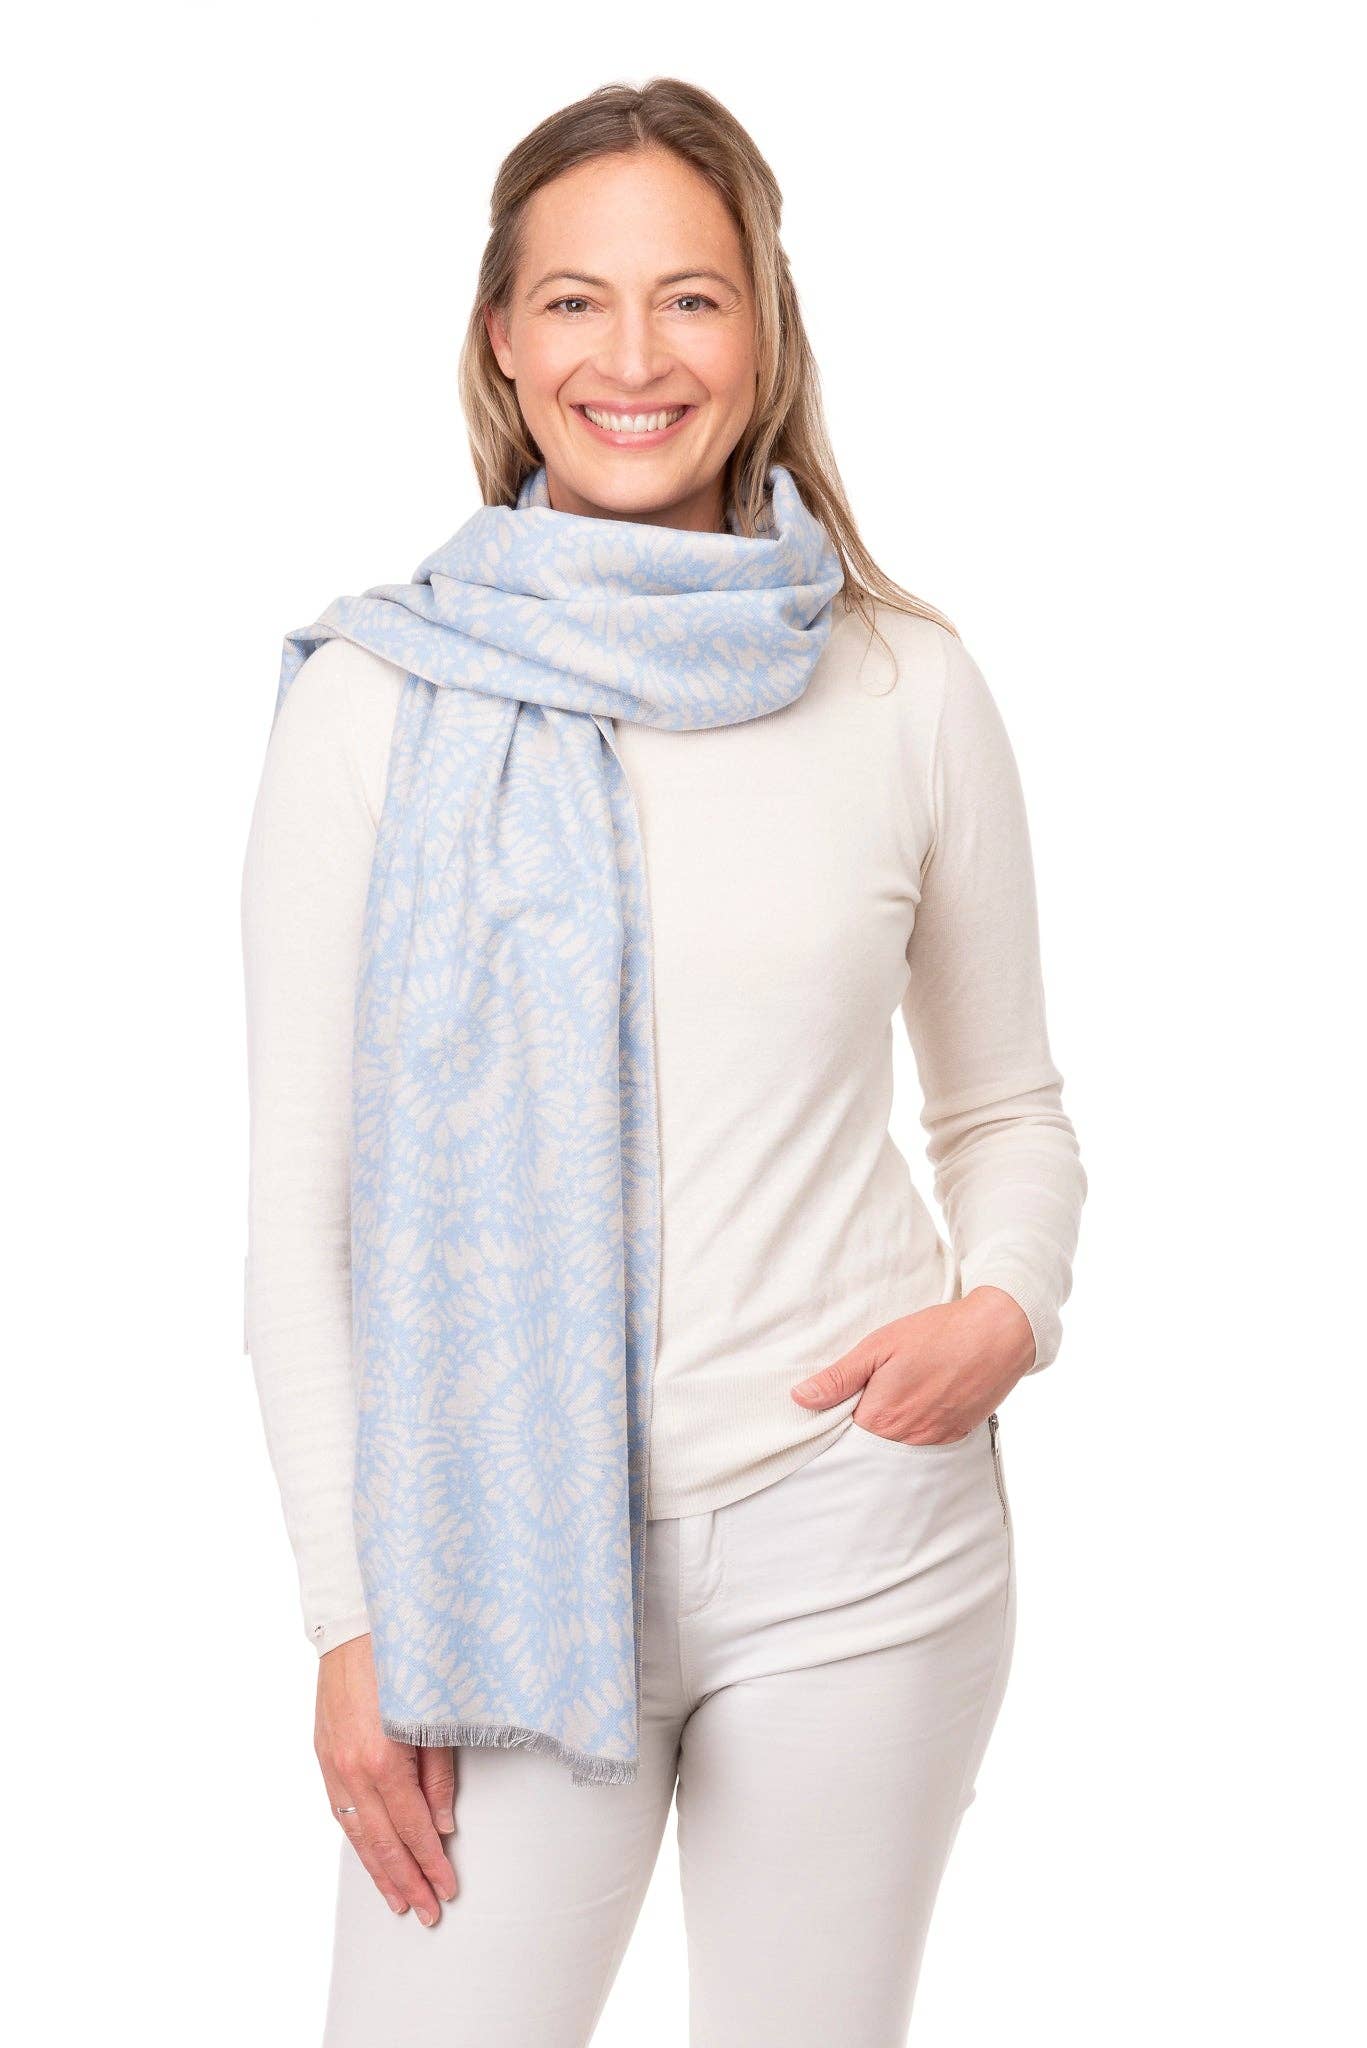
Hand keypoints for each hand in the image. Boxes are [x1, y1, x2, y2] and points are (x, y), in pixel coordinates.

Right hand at [314, 1633, 459, 1926]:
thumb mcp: (436, 1714)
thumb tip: (443, 1823)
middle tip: (425, 1912)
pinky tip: (369, 1856)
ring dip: (378, 1870)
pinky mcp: (323, 1753)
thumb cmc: (406, 1660)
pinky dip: (356, 1838)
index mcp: (384, 1758)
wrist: (354, 1623)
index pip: (412, 1827)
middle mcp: (353, 1768)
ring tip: (397, 1900)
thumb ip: (438, 1773)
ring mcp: (333, 1762)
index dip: (431, 1862)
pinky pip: (340, 1808)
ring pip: (356, 1831)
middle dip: (406, 1880)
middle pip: (382, 1841)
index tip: (446, 1889)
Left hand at [789, 1286, 1036, 1443]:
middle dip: (867, 1419)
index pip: (842, 1430)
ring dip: (894, 1422)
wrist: (998, 1333)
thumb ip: (839, 1378)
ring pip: (898, 1442)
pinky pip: (926, 1439)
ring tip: (904, 1387)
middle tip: (878, 1385)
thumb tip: (801, 1398)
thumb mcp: (878, 1346)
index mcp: (880, 1417)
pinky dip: (918, 1423)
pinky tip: (924, 1396)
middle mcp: (906, 1438)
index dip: (840, 1410)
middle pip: (871, 1440)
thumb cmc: (936, 1334)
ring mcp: (934, 1439)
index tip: (846, 1392)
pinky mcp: (956, 1435)